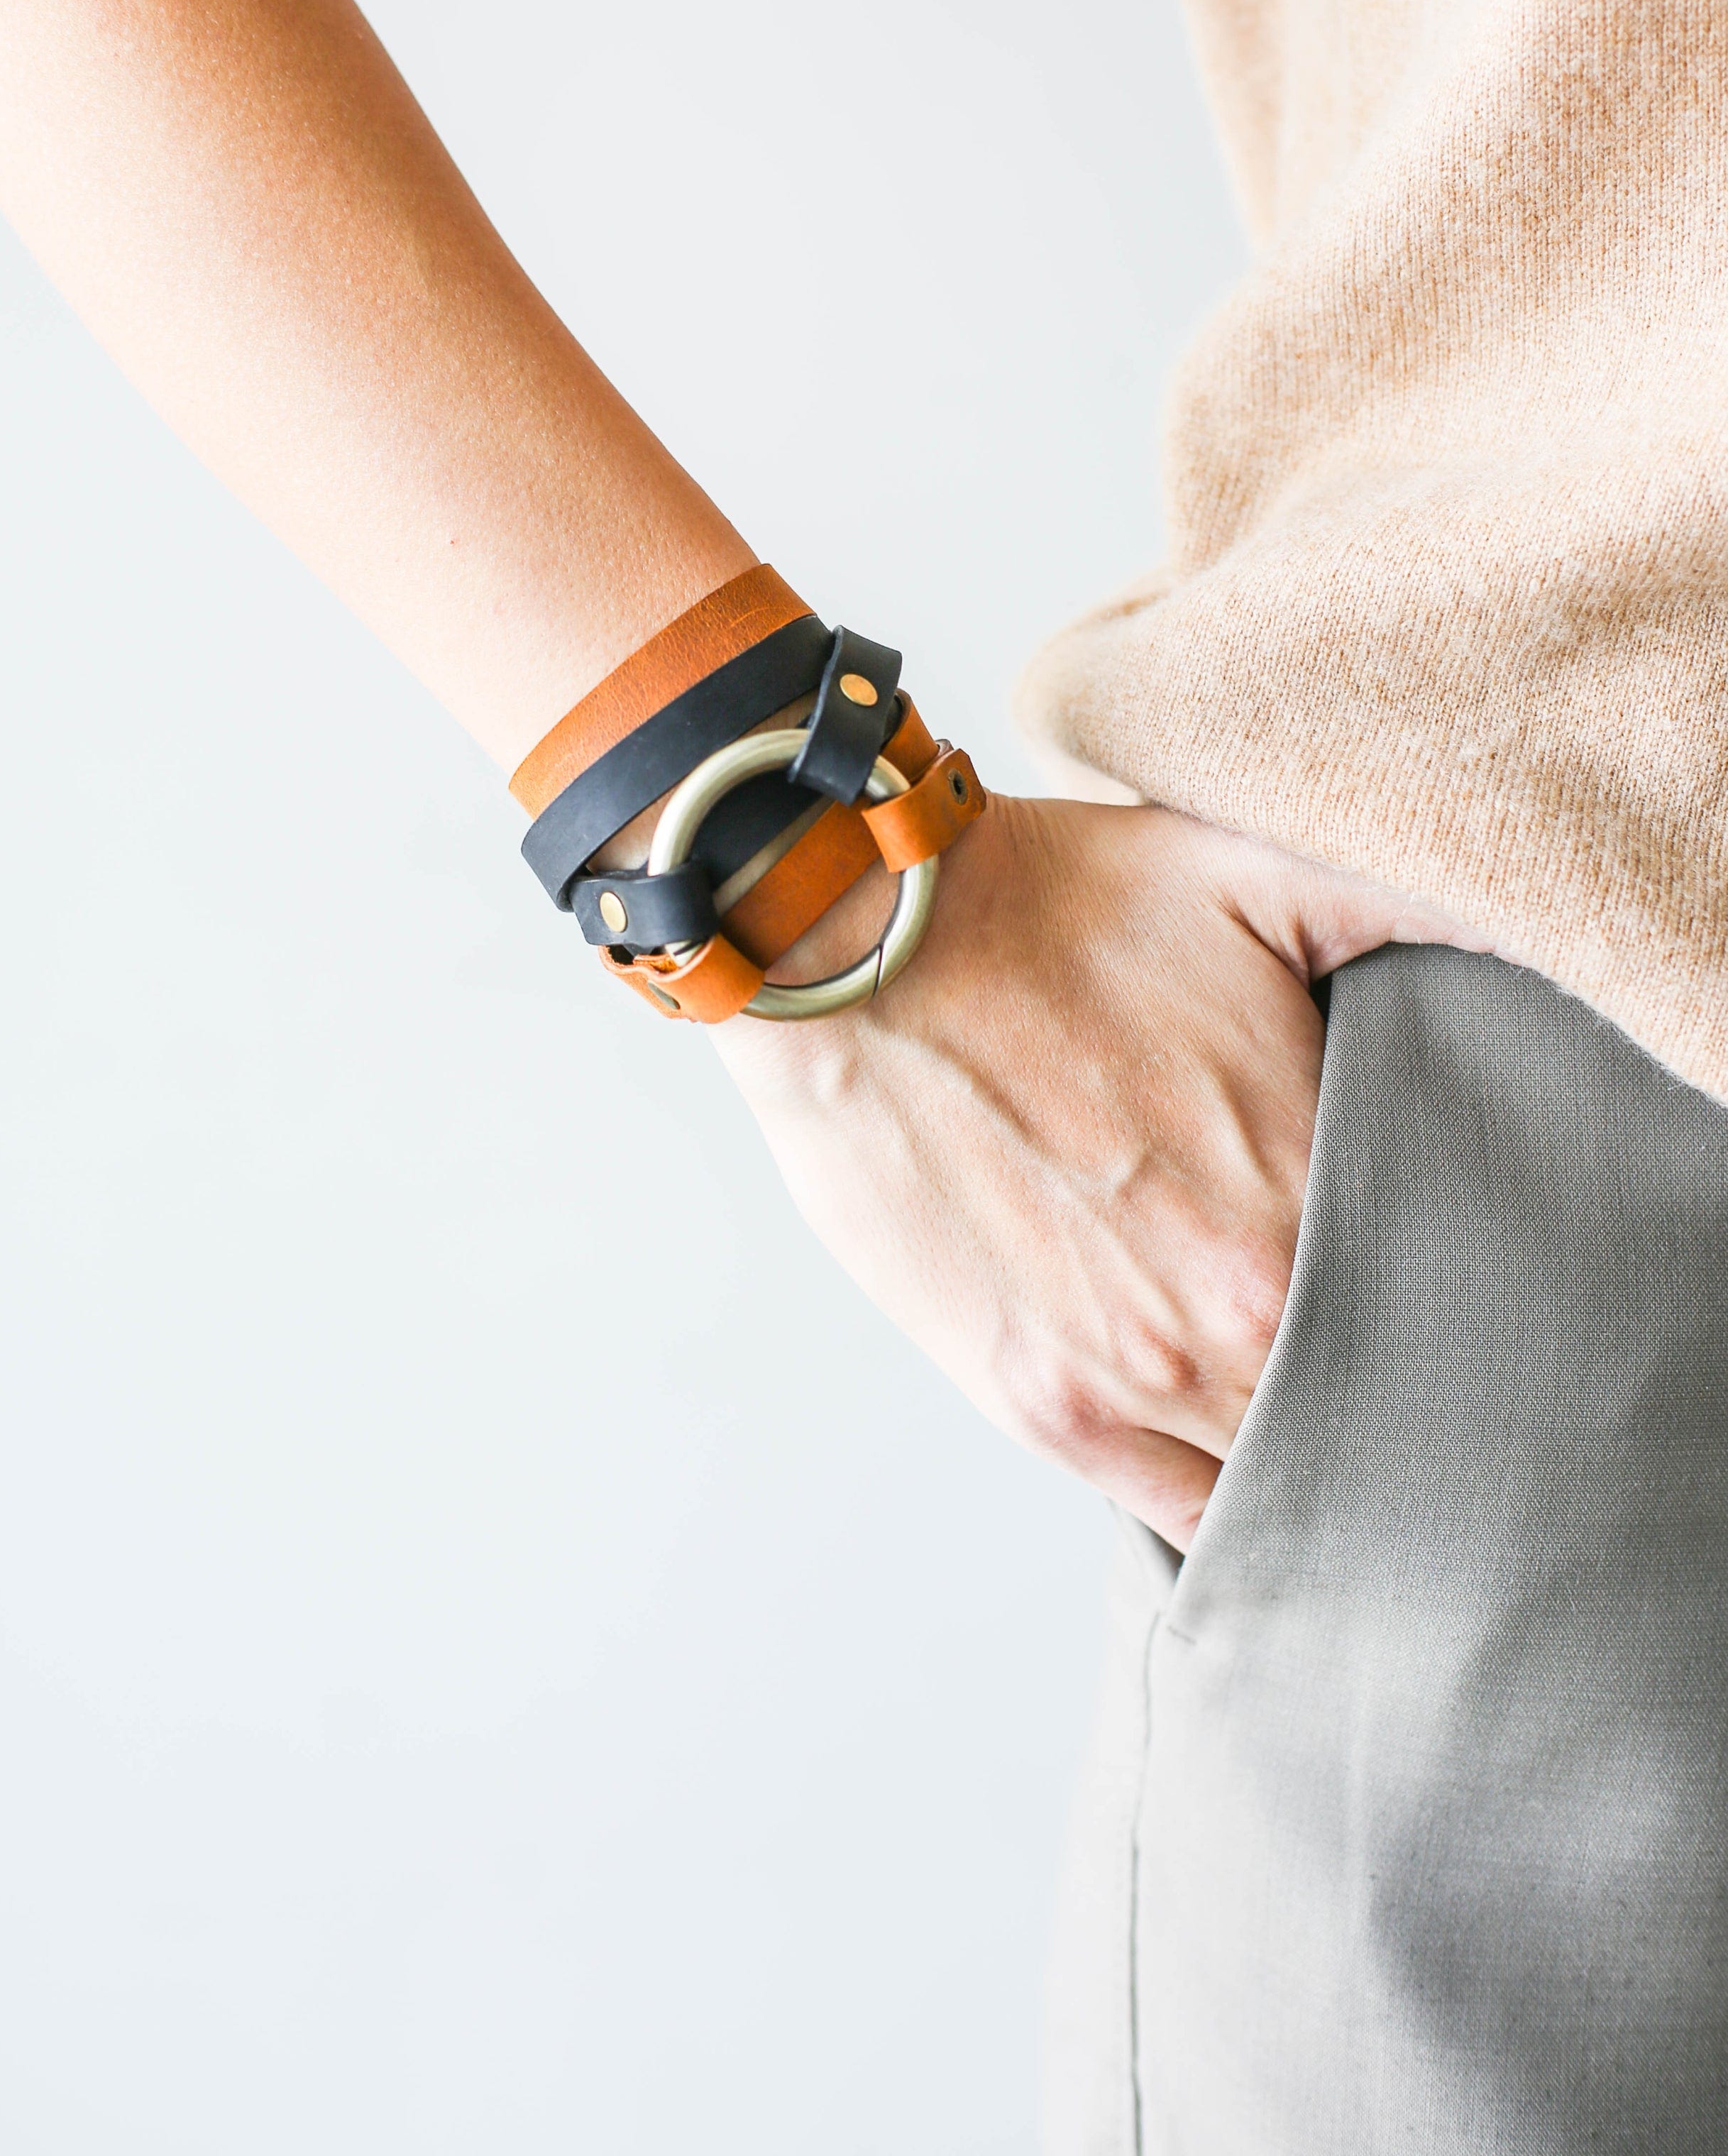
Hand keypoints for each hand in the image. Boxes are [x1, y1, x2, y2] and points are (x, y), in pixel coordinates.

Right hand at [714, 797, 1483, 1549]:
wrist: (848, 944)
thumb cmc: (1043, 901)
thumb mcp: (1254, 865)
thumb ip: (1409, 904)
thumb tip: (1527, 918)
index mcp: (1305, 1193)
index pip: (1441, 1303)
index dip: (1458, 1297)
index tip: (1453, 1273)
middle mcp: (1231, 1311)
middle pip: (1371, 1403)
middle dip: (1393, 1376)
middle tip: (1394, 1334)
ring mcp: (1128, 1375)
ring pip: (1277, 1473)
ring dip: (1310, 1445)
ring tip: (1317, 1389)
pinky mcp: (1037, 1401)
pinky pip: (1172, 1511)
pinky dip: (1221, 1498)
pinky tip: (1246, 1459)